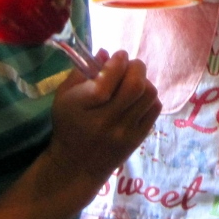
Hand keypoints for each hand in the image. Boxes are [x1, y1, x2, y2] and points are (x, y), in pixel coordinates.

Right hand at [48, 50, 160, 188]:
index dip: (117, 63)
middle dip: (136, 67)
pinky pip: (155, 109)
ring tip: (133, 82)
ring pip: (149, 95)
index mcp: (82, 108)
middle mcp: (105, 122)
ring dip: (144, 81)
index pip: (106, 82)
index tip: (118, 56)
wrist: (77, 166)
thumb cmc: (69, 124)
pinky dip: (149, 97)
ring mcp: (124, 132)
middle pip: (134, 86)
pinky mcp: (138, 139)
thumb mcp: (64, 96)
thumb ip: (82, 72)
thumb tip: (106, 52)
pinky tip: (137, 99)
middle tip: (129, 66)